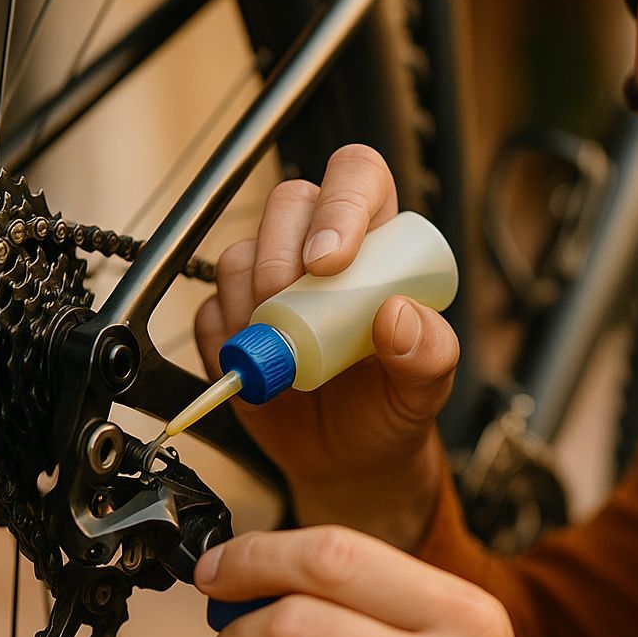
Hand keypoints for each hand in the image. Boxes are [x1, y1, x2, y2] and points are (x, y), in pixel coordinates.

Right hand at [194, 145, 460, 547]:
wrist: (348, 460)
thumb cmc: (392, 408)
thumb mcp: (426, 389)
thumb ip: (428, 354)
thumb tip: (397, 314)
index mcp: (381, 246)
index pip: (359, 177)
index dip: (340, 202)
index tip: (328, 261)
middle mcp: (322, 248)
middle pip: (289, 203)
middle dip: (281, 259)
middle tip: (291, 316)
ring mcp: (270, 279)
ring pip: (239, 253)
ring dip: (252, 309)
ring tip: (286, 362)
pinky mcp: (230, 315)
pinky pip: (209, 308)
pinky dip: (227, 343)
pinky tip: (260, 375)